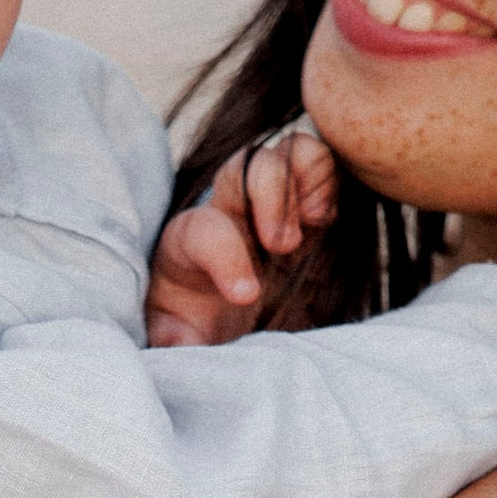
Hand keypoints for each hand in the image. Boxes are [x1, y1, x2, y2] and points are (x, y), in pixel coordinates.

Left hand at [147, 124, 338, 347]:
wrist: (213, 314)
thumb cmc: (190, 322)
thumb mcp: (172, 336)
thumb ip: (171, 338)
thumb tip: (180, 343)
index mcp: (187, 245)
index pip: (204, 231)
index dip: (227, 258)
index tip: (246, 295)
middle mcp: (226, 211)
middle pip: (244, 165)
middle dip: (270, 197)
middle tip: (282, 246)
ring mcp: (266, 203)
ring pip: (284, 153)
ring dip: (303, 180)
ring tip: (314, 221)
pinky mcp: (302, 207)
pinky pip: (316, 162)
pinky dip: (325, 177)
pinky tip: (322, 217)